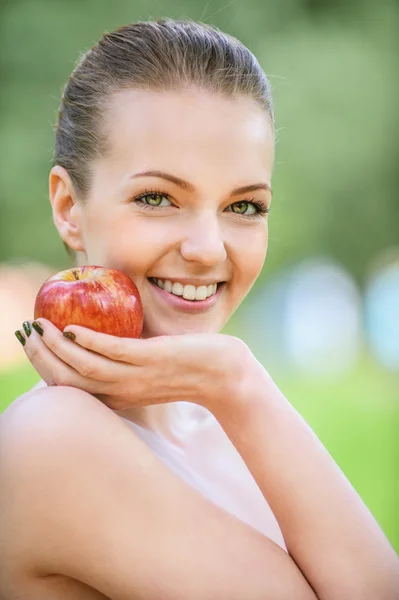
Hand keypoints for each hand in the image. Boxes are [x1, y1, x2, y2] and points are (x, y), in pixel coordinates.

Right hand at [16, 318, 246, 412]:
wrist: (224, 375)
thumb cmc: (186, 367)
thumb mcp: (148, 369)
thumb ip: (125, 359)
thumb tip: (103, 333)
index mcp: (117, 396)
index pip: (70, 386)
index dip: (44, 365)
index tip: (30, 343)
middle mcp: (121, 392)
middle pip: (68, 380)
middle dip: (41, 356)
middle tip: (26, 332)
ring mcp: (135, 378)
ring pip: (85, 368)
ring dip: (57, 348)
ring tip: (41, 326)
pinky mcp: (151, 361)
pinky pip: (113, 353)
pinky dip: (89, 342)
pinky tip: (72, 328)